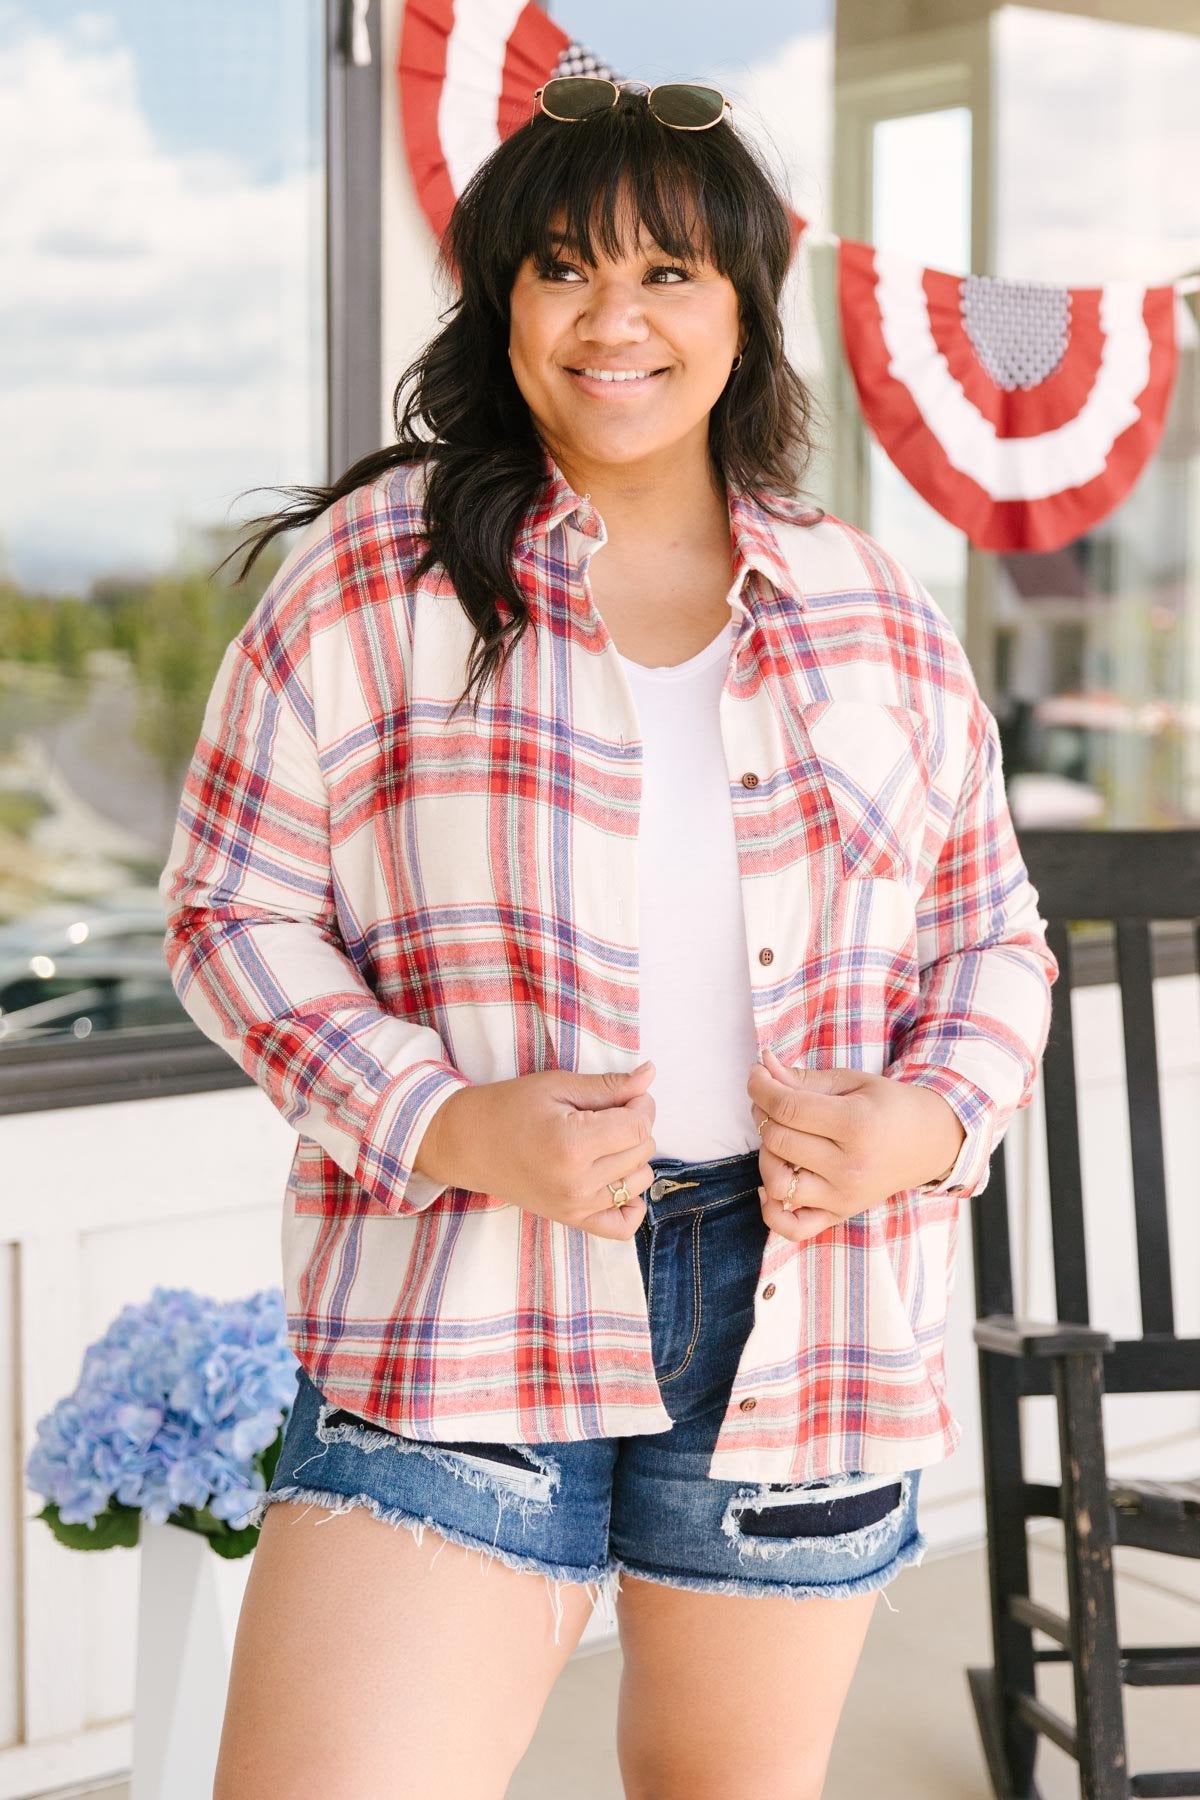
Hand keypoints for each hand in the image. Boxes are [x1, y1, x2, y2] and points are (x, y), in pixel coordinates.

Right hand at [413, 1061, 657, 1239]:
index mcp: (572, 1144)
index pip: (638, 1127)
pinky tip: (617, 1180)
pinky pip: (622, 1226)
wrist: (467, 1143)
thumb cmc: (508, 1107)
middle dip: (636, 1126)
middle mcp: (577, 1182)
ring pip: (639, 1182)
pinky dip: (630, 1203)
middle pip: (641, 1152)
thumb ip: (608, 1086)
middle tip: (609, 1113)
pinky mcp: (571, 1220)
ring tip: (605, 1141)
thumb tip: (649, 1074)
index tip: (625, 1095)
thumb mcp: (557, 1086)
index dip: (641, 1105)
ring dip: (633, 1157)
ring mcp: (575, 1206)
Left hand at [746, 1047, 965, 1243]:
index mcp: (856, 1125)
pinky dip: (771, 1210)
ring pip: (778, 1184)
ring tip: (780, 1139)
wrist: (930, 1142)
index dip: (761, 1087)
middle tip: (770, 1100)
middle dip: (762, 1114)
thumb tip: (762, 1066)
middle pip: (778, 1141)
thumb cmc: (890, 1106)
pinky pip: (792, 1227)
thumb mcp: (852, 1082)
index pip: (787, 1108)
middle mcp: (850, 1166)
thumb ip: (804, 1079)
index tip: (757, 1075)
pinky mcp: (841, 1214)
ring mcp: (845, 1196)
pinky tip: (772, 1184)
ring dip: (766, 1156)